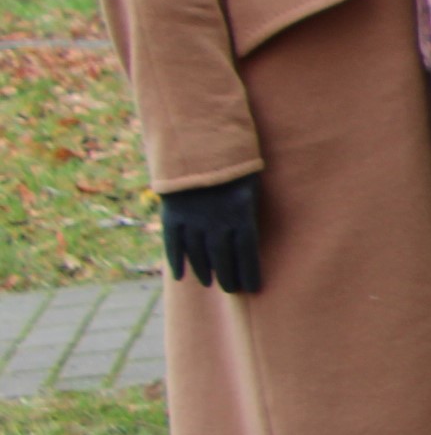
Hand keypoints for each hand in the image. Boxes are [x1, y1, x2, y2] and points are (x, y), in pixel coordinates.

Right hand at [160, 173, 261, 293]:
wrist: (199, 144)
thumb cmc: (234, 165)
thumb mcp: (250, 185)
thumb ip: (248, 212)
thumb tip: (249, 241)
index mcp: (241, 214)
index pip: (248, 253)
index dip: (250, 273)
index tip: (254, 289)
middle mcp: (216, 222)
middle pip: (223, 257)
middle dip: (228, 276)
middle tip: (232, 290)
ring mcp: (192, 219)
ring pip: (198, 253)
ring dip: (203, 270)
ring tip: (209, 283)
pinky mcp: (172, 214)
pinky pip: (173, 243)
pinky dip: (176, 260)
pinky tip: (180, 275)